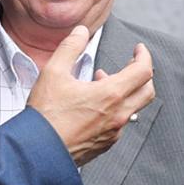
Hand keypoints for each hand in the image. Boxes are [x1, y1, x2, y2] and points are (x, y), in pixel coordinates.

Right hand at [24, 26, 154, 165]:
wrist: (36, 152)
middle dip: (142, 74)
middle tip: (130, 65)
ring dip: (125, 92)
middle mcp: (118, 115)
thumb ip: (70, 47)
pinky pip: (119, 124)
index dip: (144, 56)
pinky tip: (94, 105)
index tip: (138, 49)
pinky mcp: (105, 145)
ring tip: (102, 82)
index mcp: (111, 95)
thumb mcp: (53, 72)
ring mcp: (113, 133)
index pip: (144, 71)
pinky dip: (114, 109)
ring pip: (133, 108)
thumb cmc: (45, 115)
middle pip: (147, 91)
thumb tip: (81, 32)